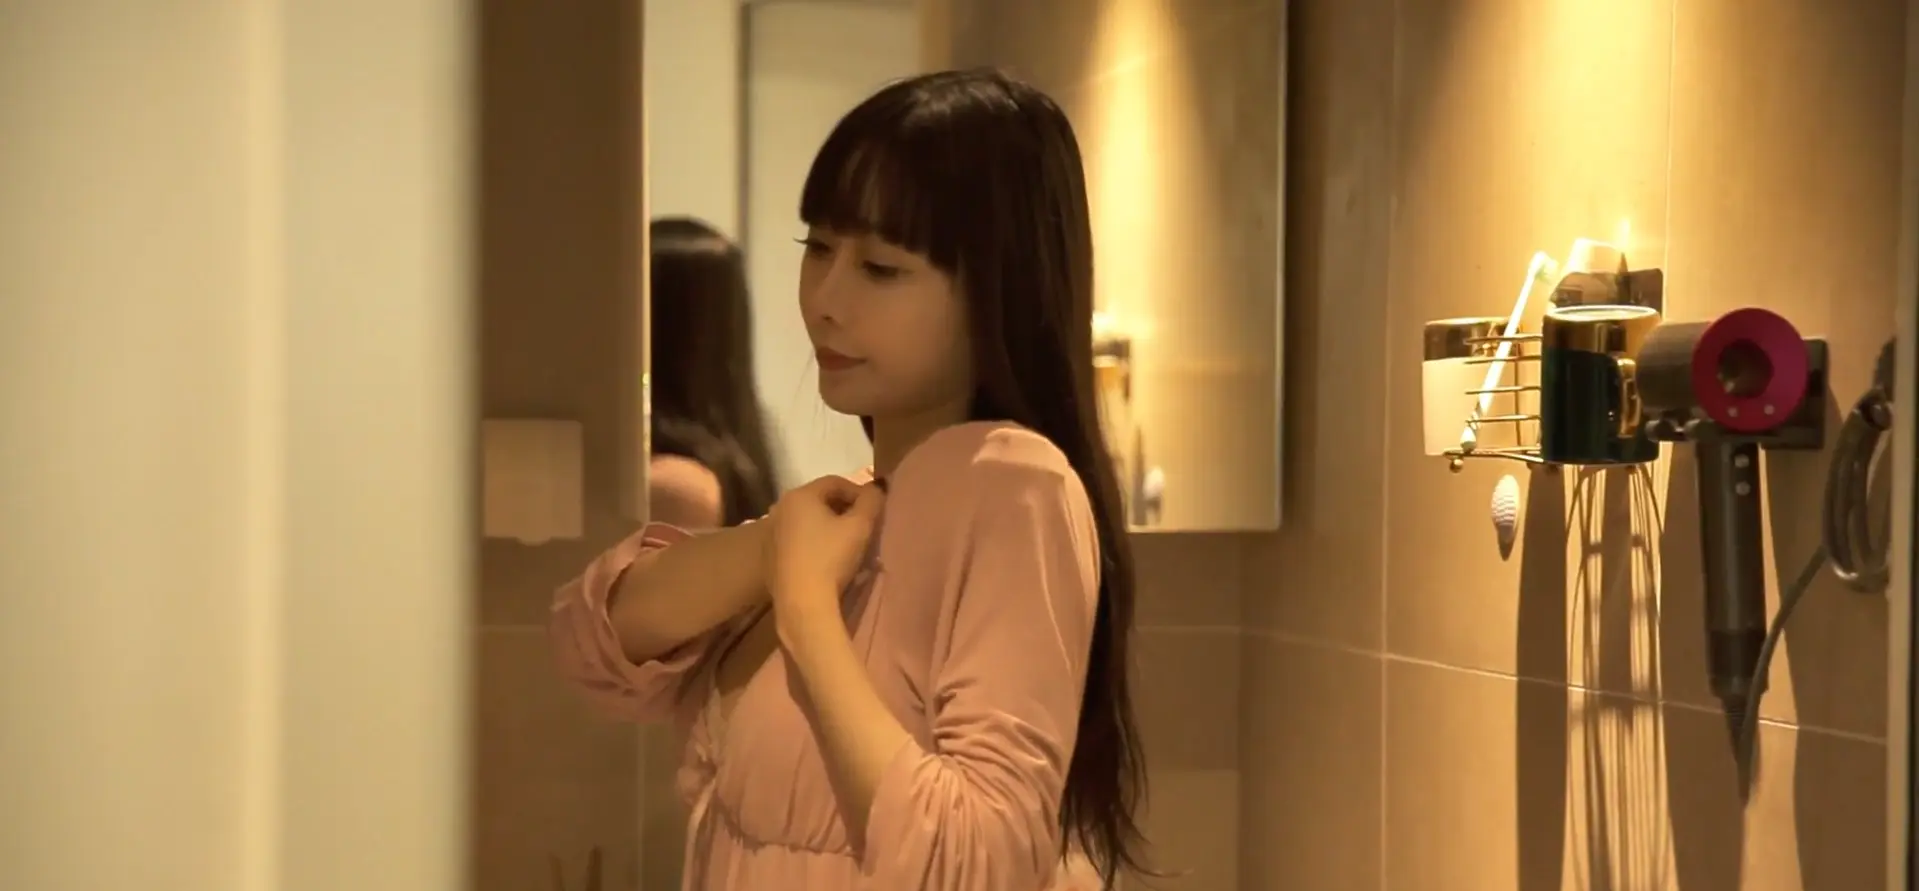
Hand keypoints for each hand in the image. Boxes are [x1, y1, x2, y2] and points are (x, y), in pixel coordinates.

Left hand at [766, 474, 885, 625]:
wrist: (802, 603)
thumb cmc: (831, 558)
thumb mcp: (860, 526)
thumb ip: (872, 500)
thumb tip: (877, 486)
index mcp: (799, 495)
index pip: (835, 482)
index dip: (859, 493)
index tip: (874, 511)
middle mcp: (779, 507)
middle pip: (819, 500)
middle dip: (843, 509)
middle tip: (863, 526)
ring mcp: (770, 533)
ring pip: (806, 521)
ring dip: (827, 526)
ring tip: (847, 544)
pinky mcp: (769, 556)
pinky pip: (796, 540)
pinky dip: (812, 543)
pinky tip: (826, 560)